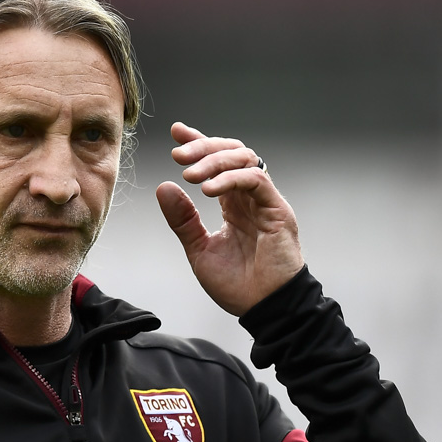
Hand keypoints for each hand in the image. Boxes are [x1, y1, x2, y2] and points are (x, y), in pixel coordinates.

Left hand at [156, 122, 303, 315]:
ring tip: (190, 175)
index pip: (218, 164)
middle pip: (232, 152)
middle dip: (203, 147)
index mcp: (234, 205)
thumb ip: (183, 220)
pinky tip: (208, 190)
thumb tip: (164, 188)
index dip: (199, 143)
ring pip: (244, 159)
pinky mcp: (277, 209)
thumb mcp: (199, 250)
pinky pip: (256, 179)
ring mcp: (265, 201)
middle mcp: (251, 198)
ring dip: (214, 161)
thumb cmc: (238, 286)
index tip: (176, 133)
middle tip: (177, 154)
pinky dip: (230, 179)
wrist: (264, 309)